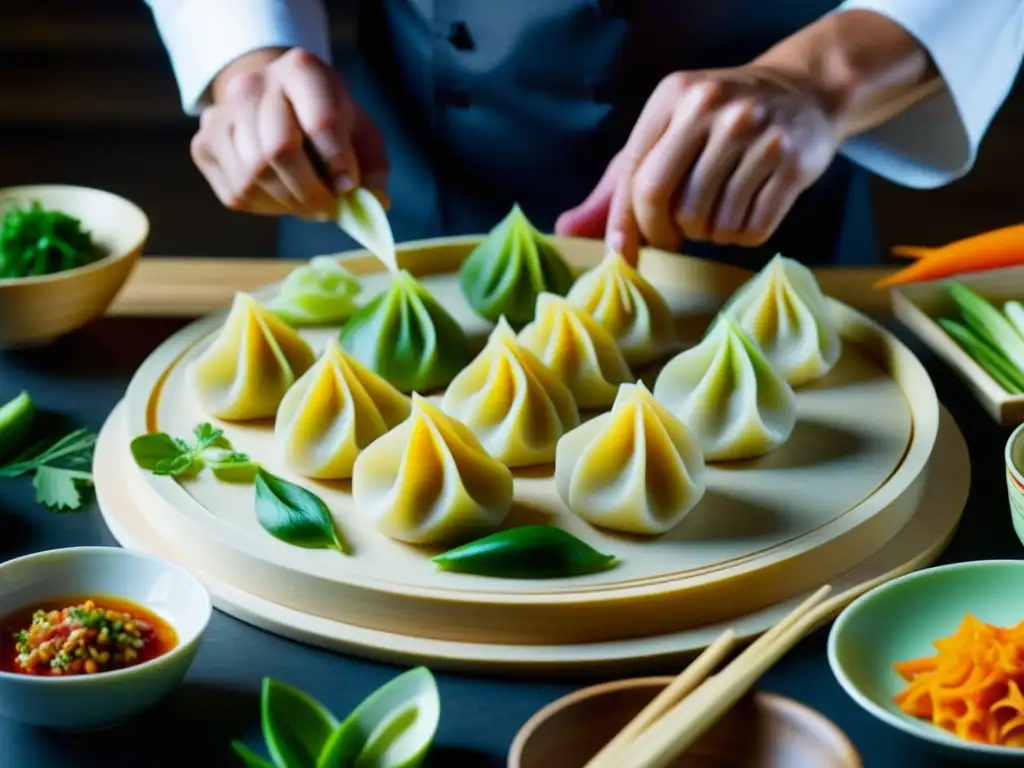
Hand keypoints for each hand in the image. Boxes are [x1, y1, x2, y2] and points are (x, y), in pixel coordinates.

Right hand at [190, 48, 388, 218]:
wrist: (274, 101)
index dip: (337, 162)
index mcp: (301, 69)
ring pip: (254, 177)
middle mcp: (253, 84)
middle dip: (310, 192)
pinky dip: (266, 207)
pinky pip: (236, 192)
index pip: (319, 120)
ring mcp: (220, 113)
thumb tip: (374, 204)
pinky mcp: (204, 145)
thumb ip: (373, 168)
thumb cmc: (327, 120)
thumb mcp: (361, 133)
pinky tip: (281, 196)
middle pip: (278, 150)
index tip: (348, 186)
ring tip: (308, 203)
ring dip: (288, 203)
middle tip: (327, 209)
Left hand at [558, 67, 837, 262]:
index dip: (625, 225)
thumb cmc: (717, 123)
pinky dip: (743, 235)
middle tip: (674, 236)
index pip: (636, 175)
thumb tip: (565, 230)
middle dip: (664, 234)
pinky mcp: (791, 162)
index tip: (621, 257)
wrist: (803, 93)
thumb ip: (618, 185)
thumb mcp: (665, 135)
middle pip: (666, 202)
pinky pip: (751, 229)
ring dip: (707, 234)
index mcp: (674, 97)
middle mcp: (713, 108)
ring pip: (709, 223)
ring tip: (718, 211)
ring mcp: (756, 134)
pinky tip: (746, 212)